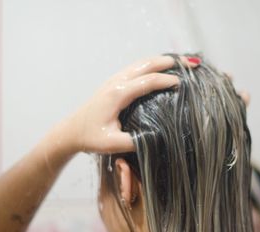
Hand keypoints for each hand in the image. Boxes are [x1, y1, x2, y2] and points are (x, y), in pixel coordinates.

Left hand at [65, 55, 199, 153]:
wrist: (70, 131)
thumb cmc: (90, 138)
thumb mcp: (112, 144)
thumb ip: (135, 142)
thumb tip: (158, 138)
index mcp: (117, 94)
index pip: (147, 82)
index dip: (166, 81)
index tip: (182, 83)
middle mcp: (116, 82)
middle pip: (146, 65)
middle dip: (168, 62)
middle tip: (189, 63)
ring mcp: (114, 80)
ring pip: (141, 63)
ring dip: (160, 60)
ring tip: (179, 62)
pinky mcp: (113, 83)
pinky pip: (136, 68)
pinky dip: (151, 65)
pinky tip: (160, 68)